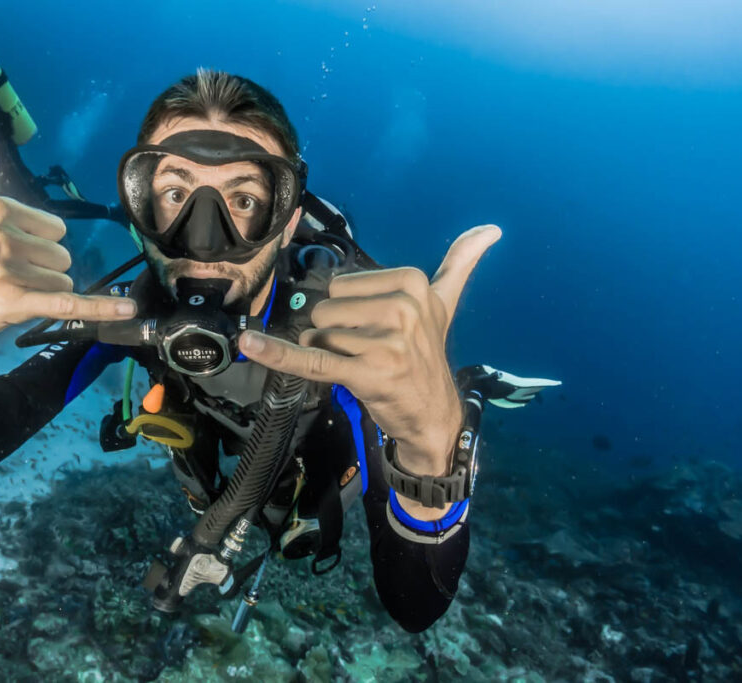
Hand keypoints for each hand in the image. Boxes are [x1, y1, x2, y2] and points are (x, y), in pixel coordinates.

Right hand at [0, 124, 136, 369]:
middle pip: (62, 256)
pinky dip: (100, 308)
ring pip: (63, 282)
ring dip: (42, 293)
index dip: (38, 246)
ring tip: (9, 292)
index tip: (6, 252)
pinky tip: (128, 309)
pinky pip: (68, 304)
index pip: (57, 229)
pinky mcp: (13, 301)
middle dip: (42, 271)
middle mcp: (0, 235)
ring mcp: (5, 269)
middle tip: (6, 277)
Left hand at [240, 225, 501, 509]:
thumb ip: (460, 263)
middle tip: (368, 353)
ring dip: (328, 354)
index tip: (378, 330)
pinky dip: (277, 354)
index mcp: (412, 282)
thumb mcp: (445, 305)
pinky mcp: (367, 372)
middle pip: (325, 309)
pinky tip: (250, 345)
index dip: (347, 312)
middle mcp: (402, 307)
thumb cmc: (427, 356)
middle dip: (335, 334)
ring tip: (362, 367)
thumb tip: (490, 227)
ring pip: (318, 335)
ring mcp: (386, 341)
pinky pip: (310, 359)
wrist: (435, 415)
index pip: (340, 285)